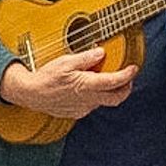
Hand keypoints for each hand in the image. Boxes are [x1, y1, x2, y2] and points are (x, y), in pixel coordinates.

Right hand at [0, 47, 137, 117]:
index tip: (134, 68)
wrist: (31, 94)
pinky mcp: (77, 113)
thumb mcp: (66, 62)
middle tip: (128, 79)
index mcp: (87, 85)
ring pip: (104, 101)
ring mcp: (83, 108)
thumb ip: (85, 58)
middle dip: (126, 88)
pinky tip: (89, 88)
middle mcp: (88, 99)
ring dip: (109, 92)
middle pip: (116, 98)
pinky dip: (96, 96)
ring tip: (107, 80)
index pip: (115, 82)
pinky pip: (92, 105)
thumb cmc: (46, 77)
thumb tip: (101, 52)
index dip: (127, 75)